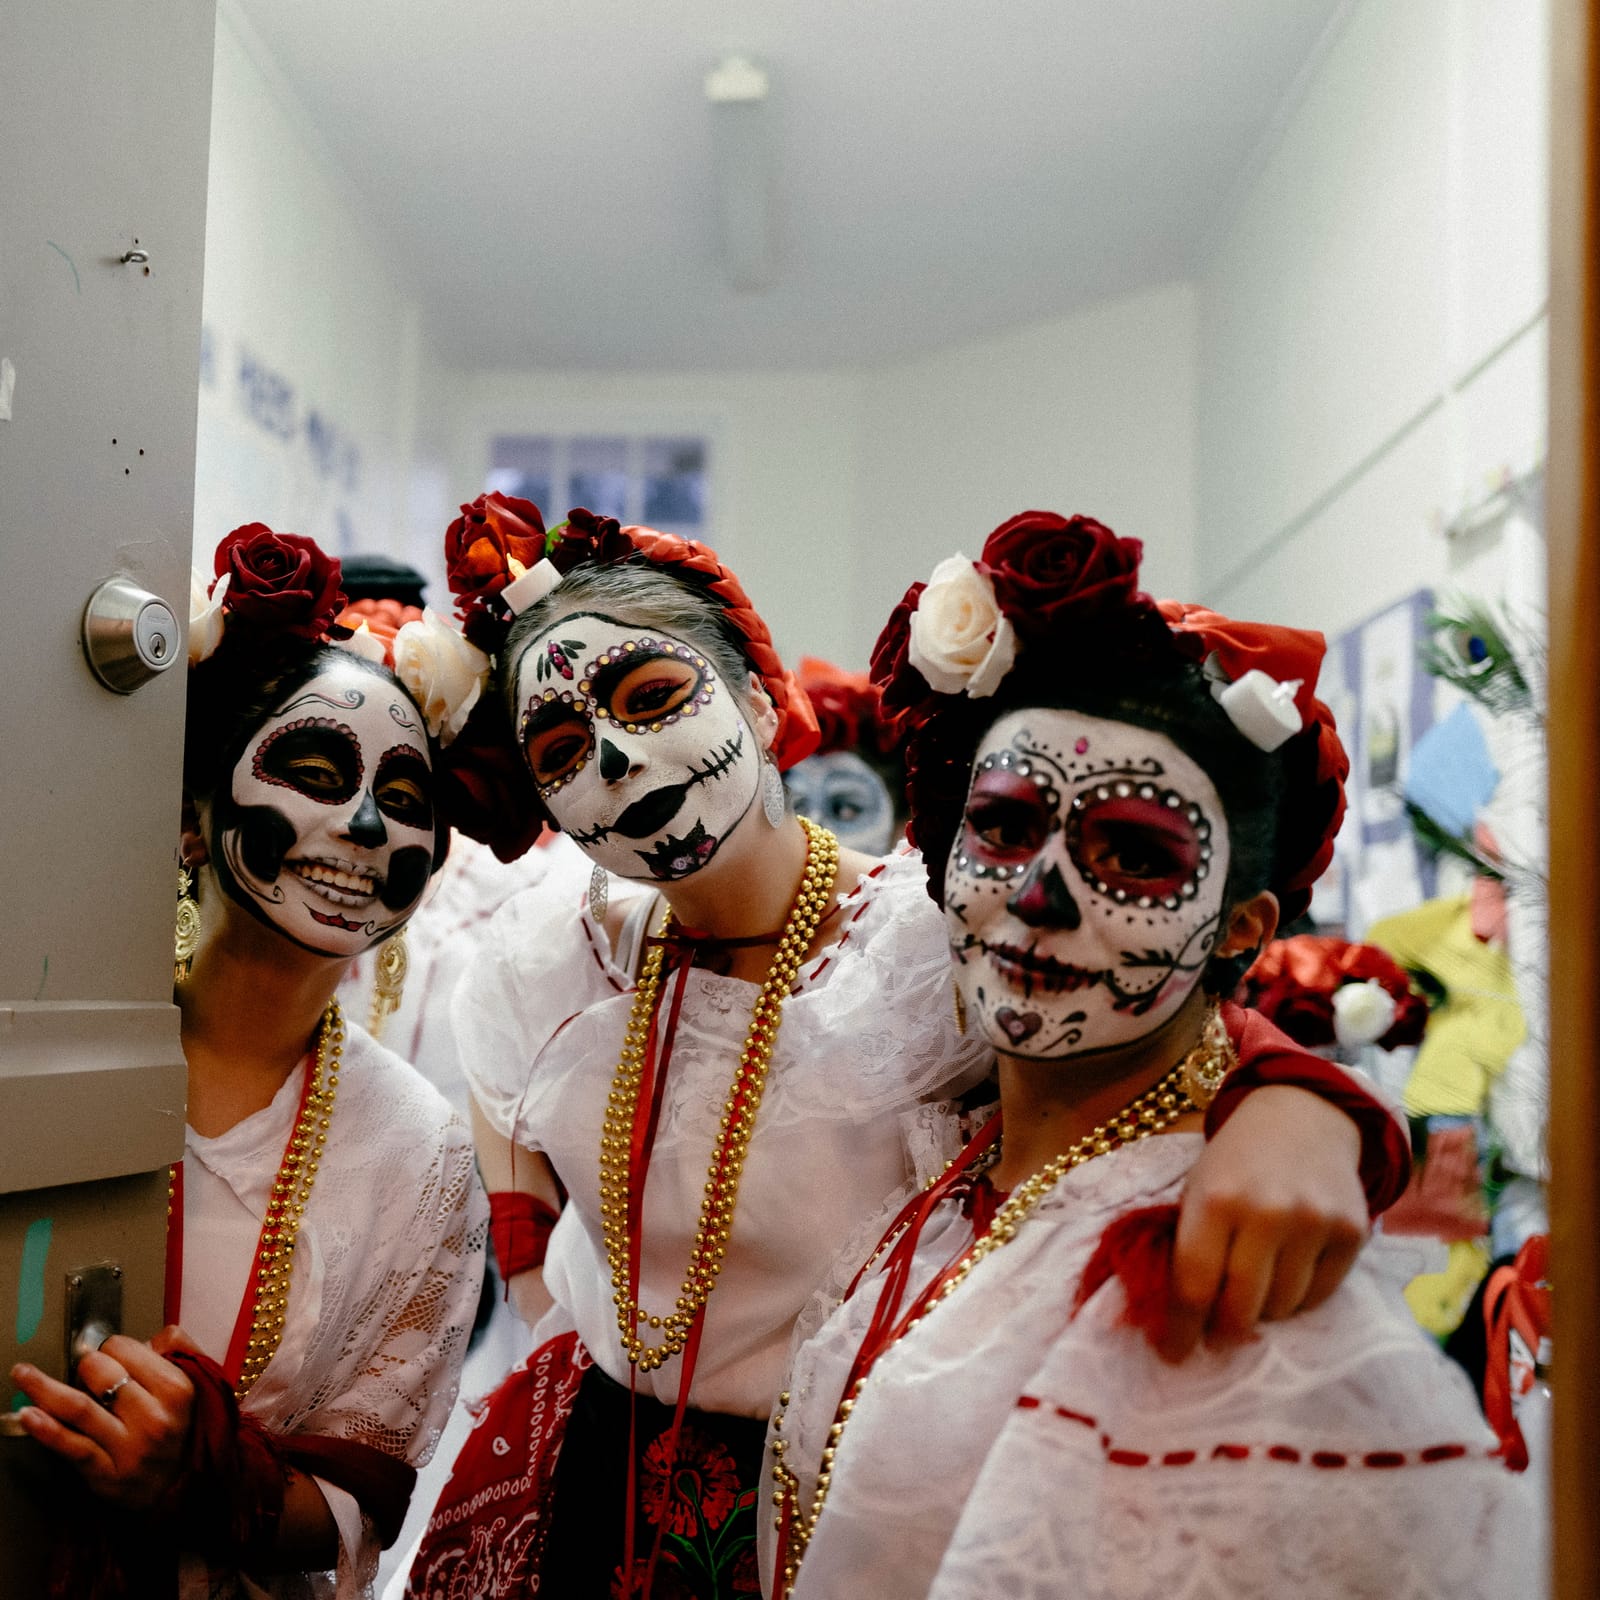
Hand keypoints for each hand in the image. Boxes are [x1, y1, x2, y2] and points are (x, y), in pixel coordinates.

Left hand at [10, 1327, 196, 1506]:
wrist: (184, 1488)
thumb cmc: (186, 1430)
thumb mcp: (200, 1382)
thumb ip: (179, 1348)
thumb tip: (148, 1337)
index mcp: (176, 1389)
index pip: (126, 1349)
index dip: (111, 1348)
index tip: (109, 1357)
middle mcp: (153, 1417)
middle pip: (100, 1373)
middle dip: (84, 1366)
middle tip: (84, 1371)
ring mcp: (128, 1448)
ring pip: (79, 1408)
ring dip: (44, 1388)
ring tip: (21, 1374)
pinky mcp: (106, 1475)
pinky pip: (71, 1447)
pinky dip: (46, 1430)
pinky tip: (28, 1414)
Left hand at [1160, 1086, 1367, 1361]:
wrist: (1302, 1116)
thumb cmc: (1236, 1161)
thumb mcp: (1198, 1189)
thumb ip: (1190, 1246)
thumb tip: (1180, 1320)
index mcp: (1214, 1200)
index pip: (1193, 1284)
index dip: (1180, 1329)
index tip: (1172, 1354)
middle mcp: (1266, 1212)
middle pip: (1240, 1308)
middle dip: (1223, 1332)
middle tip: (1216, 1336)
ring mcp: (1313, 1223)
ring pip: (1282, 1308)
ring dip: (1262, 1313)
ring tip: (1253, 1293)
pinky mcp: (1351, 1233)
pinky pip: (1320, 1296)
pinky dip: (1298, 1299)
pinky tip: (1287, 1277)